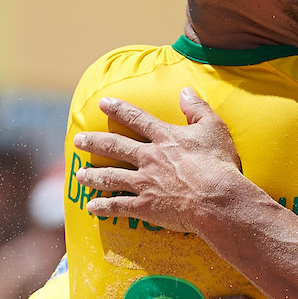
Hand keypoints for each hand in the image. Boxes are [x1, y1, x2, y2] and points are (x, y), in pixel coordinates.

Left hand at [73, 88, 243, 231]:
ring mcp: (145, 182)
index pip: (137, 118)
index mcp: (165, 137)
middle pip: (115, 147)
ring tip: (78, 175)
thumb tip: (185, 90)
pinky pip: (119, 207)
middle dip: (94, 142)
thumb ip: (197, 108)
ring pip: (111, 176)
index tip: (103, 103)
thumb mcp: (214, 128)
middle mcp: (149, 157)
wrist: (218, 198)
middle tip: (77, 140)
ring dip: (93, 175)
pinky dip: (104, 207)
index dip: (119, 109)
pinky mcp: (146, 206)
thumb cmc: (219, 163)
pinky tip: (91, 208)